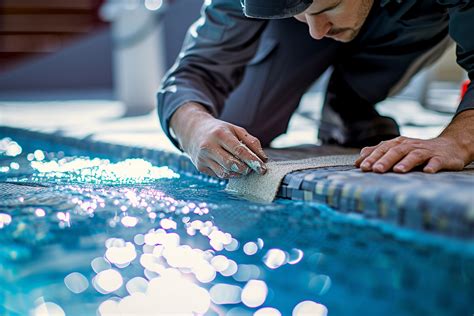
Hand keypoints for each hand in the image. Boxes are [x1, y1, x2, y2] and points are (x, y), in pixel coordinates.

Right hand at [170, 102, 267, 178]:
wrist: (193, 131)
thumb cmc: (218, 130)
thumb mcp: (235, 129)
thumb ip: (251, 142)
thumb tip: (263, 158)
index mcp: (219, 134)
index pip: (239, 150)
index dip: (252, 161)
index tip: (262, 168)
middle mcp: (209, 146)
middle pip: (231, 164)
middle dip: (245, 169)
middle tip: (253, 169)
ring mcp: (203, 158)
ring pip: (225, 173)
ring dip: (238, 174)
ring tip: (244, 169)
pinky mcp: (200, 167)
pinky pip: (219, 175)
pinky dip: (229, 175)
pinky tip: (233, 169)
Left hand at [355, 110, 473, 173]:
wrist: (449, 147)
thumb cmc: (418, 151)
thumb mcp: (397, 149)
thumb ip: (378, 153)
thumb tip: (358, 160)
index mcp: (398, 144)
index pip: (382, 149)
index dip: (372, 157)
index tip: (361, 167)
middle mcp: (410, 145)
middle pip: (396, 151)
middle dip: (385, 160)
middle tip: (375, 170)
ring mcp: (426, 151)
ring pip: (415, 155)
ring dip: (406, 162)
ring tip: (398, 171)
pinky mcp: (442, 158)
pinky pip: (437, 161)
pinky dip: (432, 166)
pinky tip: (428, 171)